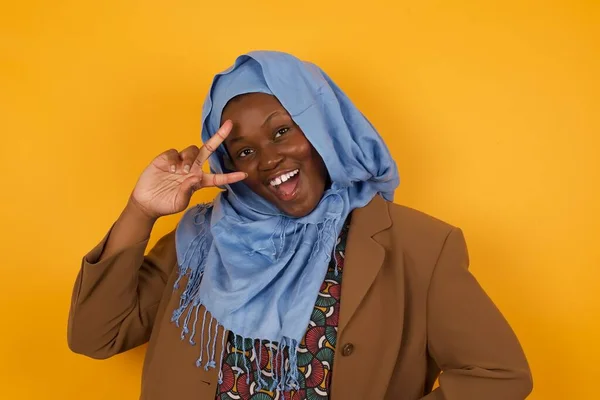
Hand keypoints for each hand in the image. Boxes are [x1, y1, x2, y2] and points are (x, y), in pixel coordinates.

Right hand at [129, 120, 244, 218]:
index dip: (230, 177)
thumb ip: (188, 191)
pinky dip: (175, 159)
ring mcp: (180, 162)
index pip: (218, 177)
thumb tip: (195, 176)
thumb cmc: (165, 204)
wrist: (146, 203)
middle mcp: (192, 169)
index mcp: (199, 181)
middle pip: (208, 150)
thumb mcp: (179, 202)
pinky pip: (174, 152)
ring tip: (182, 171)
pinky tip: (171, 169)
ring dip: (190, 159)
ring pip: (192, 150)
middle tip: (229, 125)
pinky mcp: (166, 159)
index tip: (244, 175)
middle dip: (219, 137)